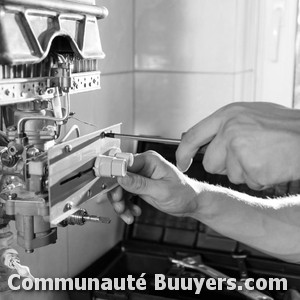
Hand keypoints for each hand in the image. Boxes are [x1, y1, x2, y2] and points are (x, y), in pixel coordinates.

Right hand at [107, 151, 198, 223]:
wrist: (191, 203)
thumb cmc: (184, 193)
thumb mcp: (162, 190)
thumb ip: (140, 184)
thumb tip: (122, 177)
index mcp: (149, 160)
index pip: (124, 163)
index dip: (114, 174)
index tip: (107, 186)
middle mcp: (143, 166)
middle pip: (119, 177)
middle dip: (117, 194)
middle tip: (120, 206)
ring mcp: (140, 176)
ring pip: (120, 188)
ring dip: (121, 203)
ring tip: (127, 213)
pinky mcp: (140, 186)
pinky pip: (125, 195)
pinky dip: (126, 206)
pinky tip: (133, 212)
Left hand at [176, 102, 299, 189]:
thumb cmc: (285, 126)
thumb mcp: (251, 115)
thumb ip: (227, 127)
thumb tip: (208, 142)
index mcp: (227, 114)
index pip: (192, 136)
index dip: (184, 153)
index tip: (182, 163)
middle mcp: (229, 129)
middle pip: (210, 163)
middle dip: (227, 166)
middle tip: (251, 156)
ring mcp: (239, 148)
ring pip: (231, 175)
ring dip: (247, 172)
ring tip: (266, 156)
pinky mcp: (252, 166)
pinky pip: (250, 183)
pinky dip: (262, 179)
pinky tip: (274, 164)